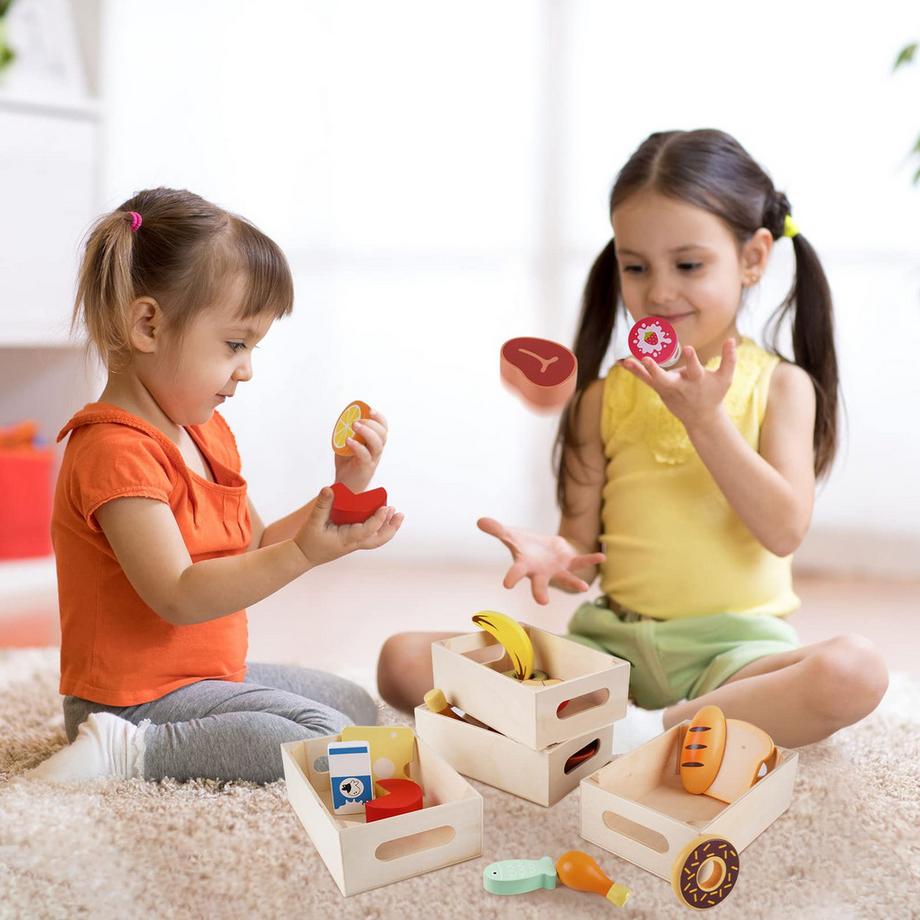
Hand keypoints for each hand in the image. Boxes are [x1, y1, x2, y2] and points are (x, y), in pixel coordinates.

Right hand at [294, 487, 402, 566]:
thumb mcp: (313, 522)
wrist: (302, 556)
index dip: (378, 519)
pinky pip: (370, 535)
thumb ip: (322, 505)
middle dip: (391, 528)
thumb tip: (328, 488)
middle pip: (378, 540)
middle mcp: (353, 543)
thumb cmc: (307, 540)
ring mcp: (354, 543)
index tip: (386, 507)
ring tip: (396, 513)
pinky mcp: (351, 541)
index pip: (367, 531)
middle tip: (399, 513)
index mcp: (346, 539)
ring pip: (376, 539)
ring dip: (388, 527)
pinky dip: (379, 527)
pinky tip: (382, 516)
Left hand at [334, 409, 387, 493]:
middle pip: (383, 434)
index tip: (370, 410)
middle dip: (373, 423)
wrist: (344, 486)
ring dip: (367, 432)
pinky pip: (365, 455)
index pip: (383, 429)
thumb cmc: (347, 464)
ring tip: (354, 425)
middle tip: (358, 420)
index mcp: (374, 444)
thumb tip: (342, 417)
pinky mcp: (365, 468)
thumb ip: (348, 432)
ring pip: (377, 444)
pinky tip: (348, 441)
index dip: (380, 418)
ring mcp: (372, 460)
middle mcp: (376, 451)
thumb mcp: (347, 444)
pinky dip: (357, 446)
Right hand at [476, 517, 605, 604]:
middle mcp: (540, 572)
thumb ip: (496, 529)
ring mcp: (556, 570)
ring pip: (565, 579)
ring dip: (574, 583)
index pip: (516, 573)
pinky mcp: (569, 563)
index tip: (507, 585)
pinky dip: (591, 560)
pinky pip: (581, 562)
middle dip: (541, 592)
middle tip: (543, 602)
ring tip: (583, 588)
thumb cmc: (522, 545)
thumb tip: (480, 520)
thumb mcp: (510, 535)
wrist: (540, 548)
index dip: (512, 578)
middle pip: (539, 584)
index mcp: (524, 566)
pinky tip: (601, 557)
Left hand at [620, 337, 736, 431]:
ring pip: (651, 379)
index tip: (688, 348)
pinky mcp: (659, 389)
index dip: (692, 359)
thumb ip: (729, 359)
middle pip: (666, 379)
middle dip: (656, 370)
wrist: (700, 417)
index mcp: (697, 381)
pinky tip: (622, 362)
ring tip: (626, 360)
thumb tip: (732, 339)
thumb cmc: (714, 394)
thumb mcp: (725, 379)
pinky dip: (634, 370)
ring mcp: (667, 388)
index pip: (694, 370)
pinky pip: (645, 378)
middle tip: (647, 359)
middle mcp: (680, 385)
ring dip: (639, 369)